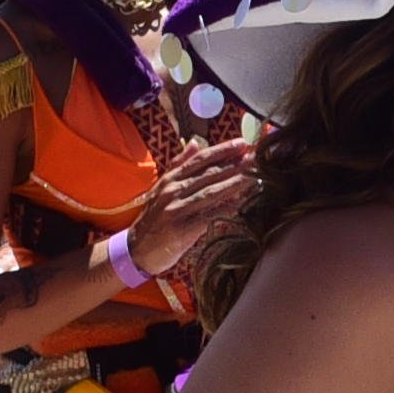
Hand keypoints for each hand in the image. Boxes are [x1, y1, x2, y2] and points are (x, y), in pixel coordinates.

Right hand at [134, 136, 257, 271]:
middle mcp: (173, 190)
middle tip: (256, 157)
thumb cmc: (154, 218)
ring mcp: (176, 209)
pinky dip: (226, 208)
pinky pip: (209, 216)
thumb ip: (179, 165)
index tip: (242, 143)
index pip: (200, 159)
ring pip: (211, 192)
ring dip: (235, 183)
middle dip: (235, 164)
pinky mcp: (181, 229)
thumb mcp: (162, 187)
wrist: (136, 249)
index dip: (222, 150)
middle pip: (209, 173)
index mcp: (170, 178)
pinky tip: (242, 203)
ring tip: (255, 177)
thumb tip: (196, 143)